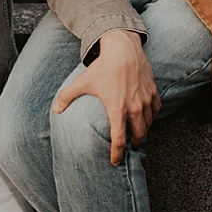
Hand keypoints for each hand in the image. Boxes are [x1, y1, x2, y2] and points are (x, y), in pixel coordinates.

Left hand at [53, 29, 159, 166]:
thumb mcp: (82, 82)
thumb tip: (54, 110)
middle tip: (129, 147)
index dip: (117, 154)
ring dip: (143, 132)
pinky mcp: (154, 92)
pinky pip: (156, 111)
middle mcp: (134, 108)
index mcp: (117, 109)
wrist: (123, 50)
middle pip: (139, 135)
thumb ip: (66, 97)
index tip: (115, 162)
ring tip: (137, 134)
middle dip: (134, 144)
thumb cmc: (102, 67)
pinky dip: (152, 117)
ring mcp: (146, 101)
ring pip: (149, 124)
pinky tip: (146, 118)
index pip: (119, 139)